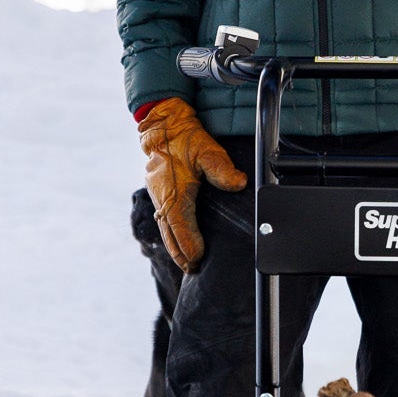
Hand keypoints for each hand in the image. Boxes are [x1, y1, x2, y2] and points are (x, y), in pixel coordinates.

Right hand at [138, 98, 246, 271]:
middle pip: (170, 235)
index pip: (182, 226)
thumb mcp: (207, 150)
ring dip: (174, 248)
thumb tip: (239, 183)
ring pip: (164, 230)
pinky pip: (162, 221)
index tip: (198, 258)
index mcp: (174, 193)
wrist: (162, 126)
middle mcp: (163, 199)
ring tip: (186, 264)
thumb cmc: (185, 138)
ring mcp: (158, 197)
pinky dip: (169, 236)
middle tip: (192, 270)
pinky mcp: (158, 194)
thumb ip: (222, 169)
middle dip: (181, 254)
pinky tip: (176, 243)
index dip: (190, 245)